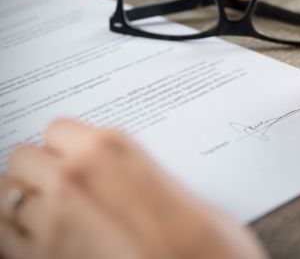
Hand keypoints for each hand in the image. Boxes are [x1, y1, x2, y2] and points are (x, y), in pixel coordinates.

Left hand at [0, 119, 266, 258]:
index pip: (57, 129)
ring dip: (24, 198)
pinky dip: (14, 230)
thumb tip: (120, 173)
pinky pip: (2, 234)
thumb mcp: (176, 189)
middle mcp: (72, 180)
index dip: (68, 145)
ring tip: (49, 209)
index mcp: (109, 150)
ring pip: (6, 192)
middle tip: (63, 183)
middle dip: (40, 168)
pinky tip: (39, 235)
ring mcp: (50, 224)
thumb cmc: (205, 244)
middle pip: (24, 157)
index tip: (76, 156)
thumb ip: (136, 172)